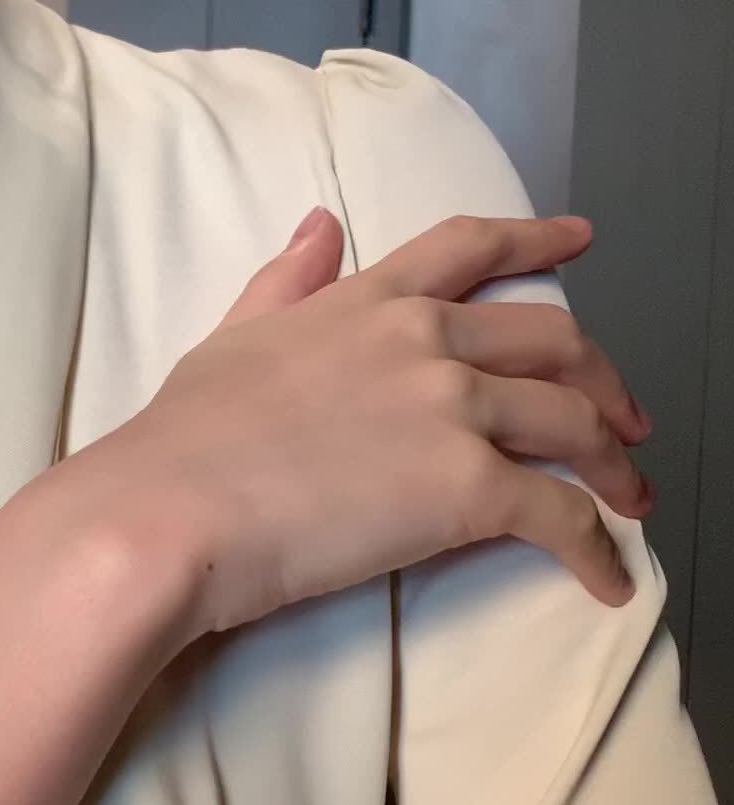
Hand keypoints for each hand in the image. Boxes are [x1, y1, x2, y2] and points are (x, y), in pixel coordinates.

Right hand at [115, 207, 651, 635]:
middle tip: (627, 417)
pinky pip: (562, 517)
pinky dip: (596, 550)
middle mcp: (428, 343)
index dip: (536, 238)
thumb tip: (320, 224)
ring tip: (633, 500)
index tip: (581, 238)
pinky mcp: (466, 489)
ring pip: (576, 423)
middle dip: (604, 378)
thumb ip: (286, 283)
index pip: (471, 248)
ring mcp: (453, 411)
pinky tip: (607, 580)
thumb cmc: (185, 436)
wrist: (171, 510)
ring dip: (616, 464)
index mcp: (372, 304)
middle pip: (554, 339)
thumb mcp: (233, 339)